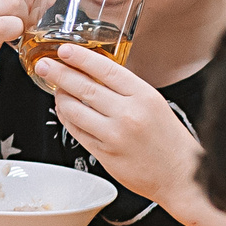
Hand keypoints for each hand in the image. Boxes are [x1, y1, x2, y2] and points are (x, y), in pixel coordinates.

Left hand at [35, 45, 196, 200]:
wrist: (181, 176)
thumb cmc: (170, 140)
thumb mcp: (156, 104)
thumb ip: (127, 90)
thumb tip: (95, 73)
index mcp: (144, 96)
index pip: (106, 69)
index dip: (81, 57)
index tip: (64, 50)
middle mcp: (128, 114)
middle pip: (85, 87)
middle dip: (59, 73)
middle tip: (44, 64)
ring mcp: (114, 135)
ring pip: (75, 110)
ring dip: (60, 97)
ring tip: (55, 88)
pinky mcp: (104, 154)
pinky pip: (77, 131)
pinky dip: (67, 118)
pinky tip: (64, 111)